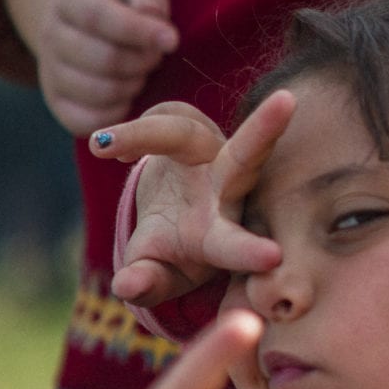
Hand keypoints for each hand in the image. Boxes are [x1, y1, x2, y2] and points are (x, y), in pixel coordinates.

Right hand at [35, 0, 178, 134]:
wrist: (87, 24)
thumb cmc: (121, 0)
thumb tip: (153, 20)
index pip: (97, 17)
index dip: (138, 32)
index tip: (172, 40)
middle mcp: (50, 33)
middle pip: (105, 60)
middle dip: (143, 61)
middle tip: (155, 56)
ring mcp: (50, 71)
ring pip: (100, 93)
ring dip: (134, 86)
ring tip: (141, 72)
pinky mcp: (58, 104)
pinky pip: (89, 122)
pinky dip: (118, 114)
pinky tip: (128, 95)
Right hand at [91, 91, 297, 305]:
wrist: (170, 210)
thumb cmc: (172, 253)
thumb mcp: (158, 274)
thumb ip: (147, 284)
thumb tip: (126, 288)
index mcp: (221, 236)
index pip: (234, 244)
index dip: (250, 251)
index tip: (273, 257)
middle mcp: (224, 189)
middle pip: (243, 158)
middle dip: (262, 132)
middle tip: (287, 100)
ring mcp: (205, 152)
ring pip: (185, 132)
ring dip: (144, 133)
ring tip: (102, 146)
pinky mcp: (185, 125)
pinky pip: (156, 121)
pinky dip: (128, 137)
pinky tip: (104, 147)